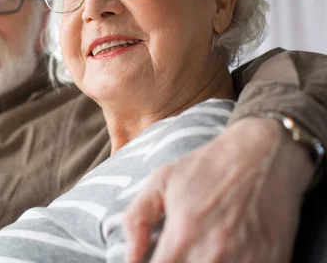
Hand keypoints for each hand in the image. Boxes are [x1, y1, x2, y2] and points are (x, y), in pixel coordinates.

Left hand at [122, 117, 313, 262]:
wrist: (265, 152)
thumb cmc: (208, 165)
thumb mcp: (161, 181)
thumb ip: (136, 220)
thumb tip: (130, 257)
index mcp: (184, 234)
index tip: (152, 259)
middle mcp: (215, 254)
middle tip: (174, 253)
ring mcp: (248, 262)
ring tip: (195, 252)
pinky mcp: (274, 261)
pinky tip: (223, 255)